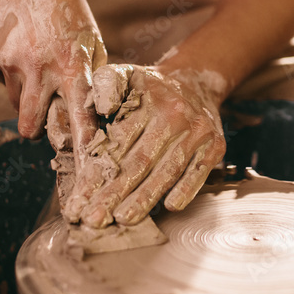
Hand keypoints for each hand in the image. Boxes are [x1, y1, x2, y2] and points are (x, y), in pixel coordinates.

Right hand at [0, 0, 106, 154]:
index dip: (82, 144)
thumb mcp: (91, 42)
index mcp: (73, 64)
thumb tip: (95, 118)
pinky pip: (4, 83)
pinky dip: (13, 75)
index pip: (79, 115)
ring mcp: (11, 63)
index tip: (86, 168)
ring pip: (17, 104)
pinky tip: (21, 48)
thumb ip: (92, 79)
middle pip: (30, 125)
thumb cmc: (68, 14)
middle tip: (43, 121)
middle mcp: (41, 67)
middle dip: (36, 131)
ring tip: (38, 65)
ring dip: (27, 97)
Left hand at [63, 64, 227, 226]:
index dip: (95, 173)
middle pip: (140, 161)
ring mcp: (197, 131)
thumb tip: (102, 108)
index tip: (77, 200)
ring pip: (167, 170)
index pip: (117, 141)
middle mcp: (174, 115)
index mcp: (145, 99)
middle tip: (93, 219)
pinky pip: (200, 171)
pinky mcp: (215, 144)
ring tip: (124, 219)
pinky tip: (170, 207)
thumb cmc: (150, 88)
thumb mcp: (126, 74)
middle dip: (114, 193)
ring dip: (146, 198)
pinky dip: (186, 189)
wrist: (196, 81)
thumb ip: (105, 85)